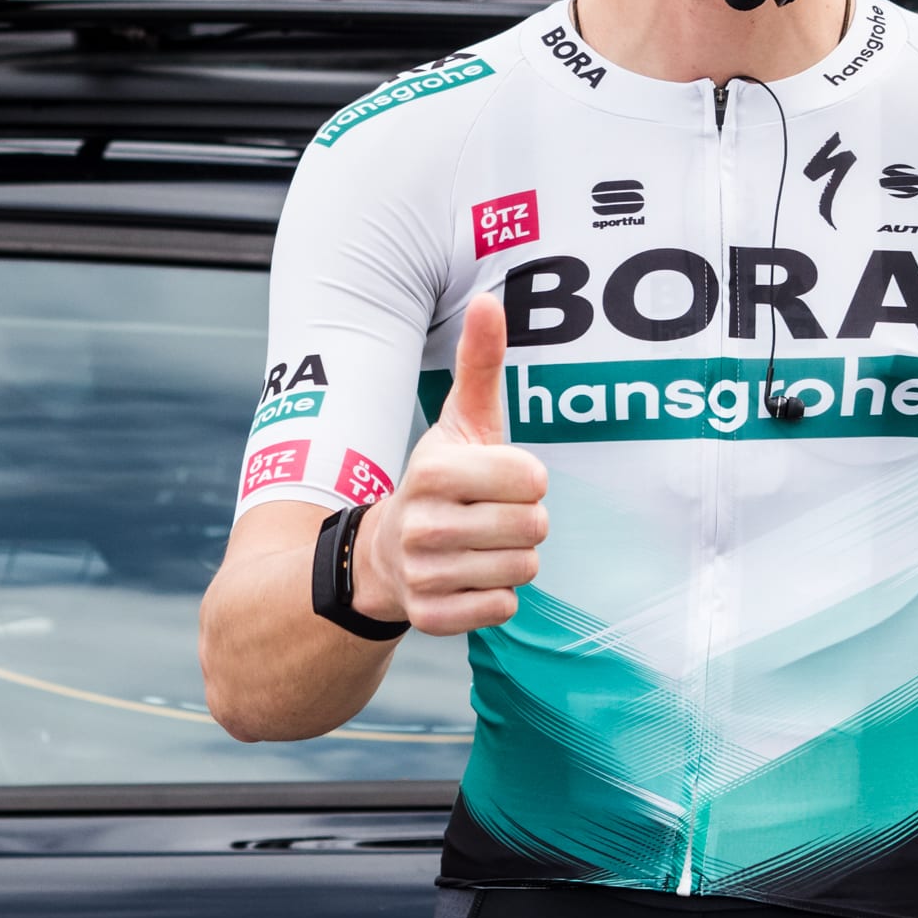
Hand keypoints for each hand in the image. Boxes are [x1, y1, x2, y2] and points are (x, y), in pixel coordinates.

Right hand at [355, 292, 548, 634]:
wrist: (384, 553)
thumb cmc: (443, 478)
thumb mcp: (461, 419)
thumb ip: (480, 362)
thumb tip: (489, 300)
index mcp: (435, 470)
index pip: (531, 478)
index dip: (529, 478)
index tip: (502, 478)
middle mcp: (423, 523)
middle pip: (533, 528)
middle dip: (527, 521)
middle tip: (494, 514)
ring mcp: (423, 574)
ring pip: (522, 570)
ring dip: (514, 558)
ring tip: (481, 544)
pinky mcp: (429, 618)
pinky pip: (501, 609)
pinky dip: (497, 596)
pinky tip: (470, 577)